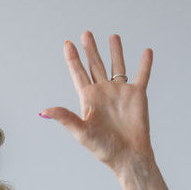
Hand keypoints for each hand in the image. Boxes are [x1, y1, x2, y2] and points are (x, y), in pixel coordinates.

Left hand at [42, 30, 155, 174]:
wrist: (128, 156)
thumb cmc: (104, 148)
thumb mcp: (80, 132)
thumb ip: (64, 117)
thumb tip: (43, 111)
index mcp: (89, 98)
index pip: (78, 73)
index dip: (72, 58)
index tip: (67, 44)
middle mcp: (104, 92)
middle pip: (95, 65)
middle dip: (91, 49)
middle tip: (86, 33)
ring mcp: (121, 92)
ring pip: (117, 66)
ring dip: (115, 51)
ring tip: (113, 36)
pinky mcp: (138, 95)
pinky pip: (142, 75)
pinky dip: (145, 63)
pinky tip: (146, 51)